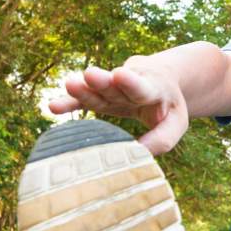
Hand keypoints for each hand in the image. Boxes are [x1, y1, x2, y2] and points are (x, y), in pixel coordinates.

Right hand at [48, 61, 188, 154]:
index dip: (130, 82)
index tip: (119, 74)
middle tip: (90, 74)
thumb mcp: (177, 122)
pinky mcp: (100, 94)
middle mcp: (130, 85)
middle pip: (114, 84)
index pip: (142, 86)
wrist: (161, 80)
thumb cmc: (168, 106)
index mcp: (153, 88)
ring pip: (96, 90)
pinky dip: (69, 103)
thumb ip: (162, 139)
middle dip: (102, 81)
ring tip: (69, 84)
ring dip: (82, 89)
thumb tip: (138, 156)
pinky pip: (82, 100)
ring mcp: (112, 89)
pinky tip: (53, 106)